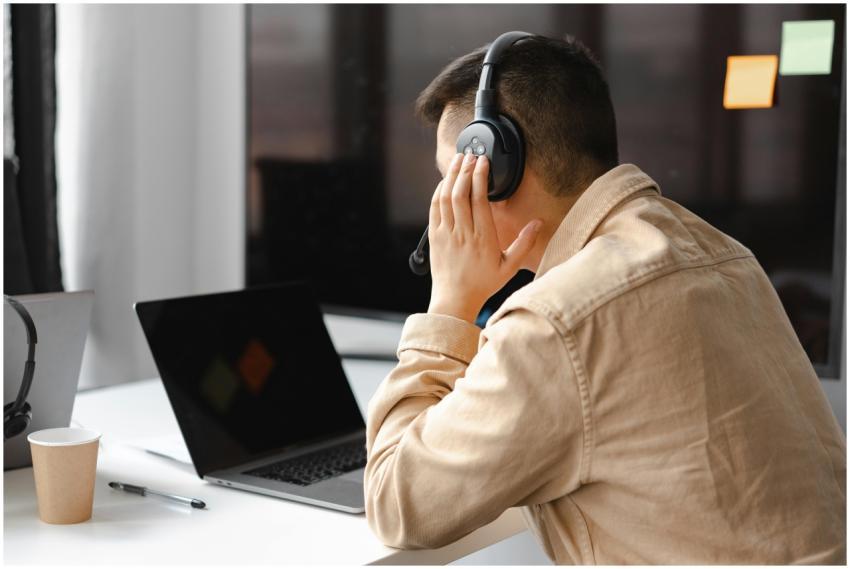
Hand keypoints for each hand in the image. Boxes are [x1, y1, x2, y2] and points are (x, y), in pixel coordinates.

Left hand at [427, 152, 541, 323]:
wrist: (454, 300)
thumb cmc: (482, 284)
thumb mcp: (510, 267)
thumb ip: (524, 243)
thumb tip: (538, 223)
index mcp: (484, 238)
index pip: (480, 200)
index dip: (480, 177)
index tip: (484, 162)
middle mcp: (463, 233)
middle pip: (461, 193)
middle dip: (466, 170)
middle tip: (471, 154)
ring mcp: (446, 234)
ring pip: (446, 197)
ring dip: (451, 176)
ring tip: (458, 160)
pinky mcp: (434, 237)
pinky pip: (435, 208)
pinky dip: (439, 191)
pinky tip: (445, 181)